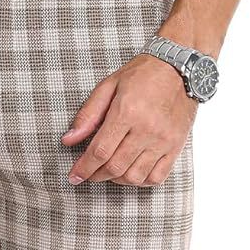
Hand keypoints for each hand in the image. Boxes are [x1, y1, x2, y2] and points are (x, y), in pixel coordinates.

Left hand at [62, 53, 197, 186]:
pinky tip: (132, 172)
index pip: (100, 151)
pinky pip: (157, 177)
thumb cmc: (142, 75)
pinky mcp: (176, 146)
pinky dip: (141, 181)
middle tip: (89, 173)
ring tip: (110, 171)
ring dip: (117, 180)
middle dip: (97, 175)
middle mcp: (146, 129)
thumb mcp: (109, 86)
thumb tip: (69, 140)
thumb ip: (88, 115)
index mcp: (127, 112)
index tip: (74, 176)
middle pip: (115, 167)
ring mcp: (163, 140)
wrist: (180, 68)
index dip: (84, 168)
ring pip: (134, 177)